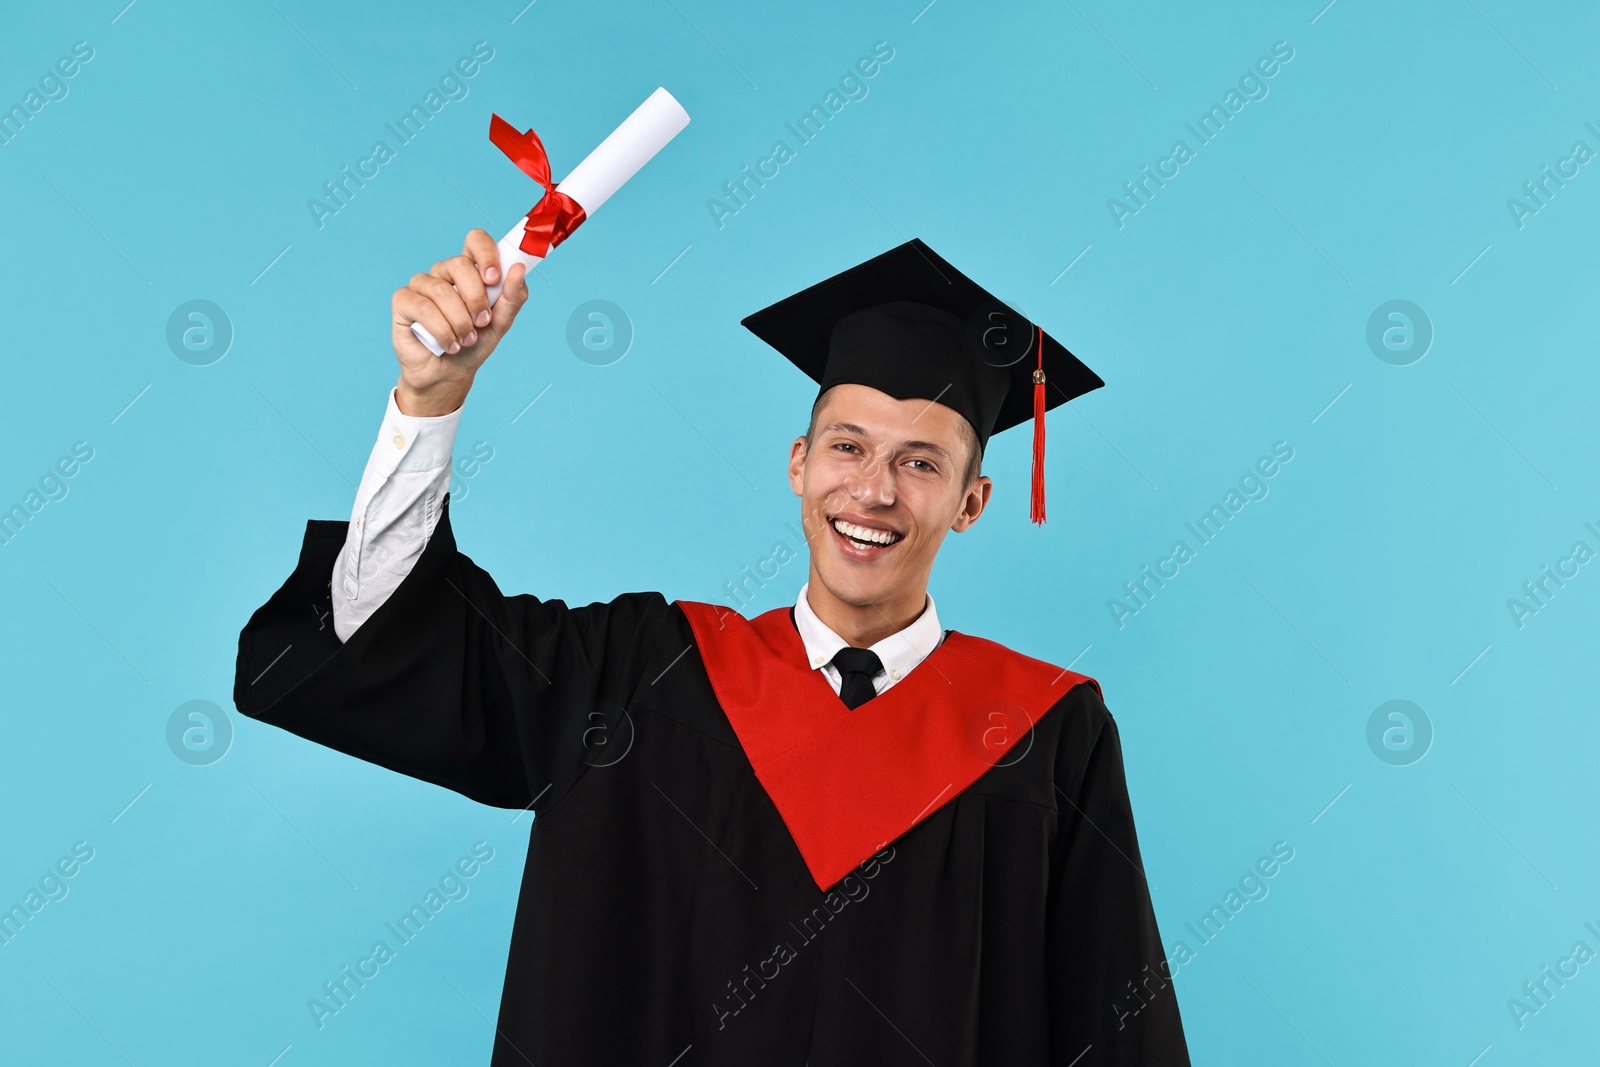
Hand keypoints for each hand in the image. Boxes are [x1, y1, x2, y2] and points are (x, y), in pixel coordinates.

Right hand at [390, 228, 530, 415]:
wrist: (449, 375)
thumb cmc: (473, 345)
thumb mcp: (500, 323)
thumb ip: (512, 296)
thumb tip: (518, 268)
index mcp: (469, 271)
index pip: (475, 240)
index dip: (485, 253)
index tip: (493, 278)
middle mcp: (443, 272)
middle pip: (459, 265)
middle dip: (476, 298)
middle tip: (482, 322)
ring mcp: (421, 285)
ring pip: (441, 291)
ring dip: (459, 322)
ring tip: (465, 340)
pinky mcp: (403, 301)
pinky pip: (422, 307)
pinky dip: (441, 330)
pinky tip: (448, 344)